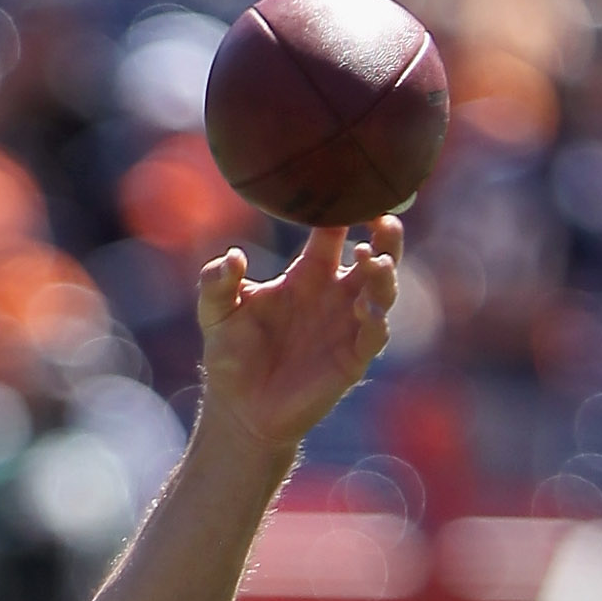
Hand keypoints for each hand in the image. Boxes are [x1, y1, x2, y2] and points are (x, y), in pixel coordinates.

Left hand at [197, 218, 401, 457]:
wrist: (239, 411)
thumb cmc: (230, 356)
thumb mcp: (216, 313)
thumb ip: (217, 283)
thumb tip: (231, 257)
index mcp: (308, 273)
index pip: (335, 230)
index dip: (345, 209)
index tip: (350, 190)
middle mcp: (334, 293)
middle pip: (374, 254)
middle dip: (385, 236)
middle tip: (383, 220)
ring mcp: (347, 324)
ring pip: (382, 289)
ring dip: (384, 272)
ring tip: (372, 260)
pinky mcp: (352, 358)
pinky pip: (376, 334)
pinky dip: (378, 319)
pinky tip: (366, 308)